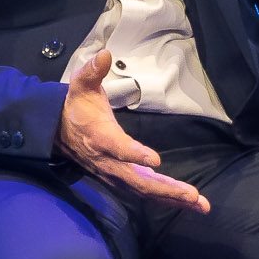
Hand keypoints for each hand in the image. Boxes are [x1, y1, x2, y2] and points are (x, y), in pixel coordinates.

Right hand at [59, 51, 212, 213]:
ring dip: (172, 198)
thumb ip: (92, 72)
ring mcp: (115, 173)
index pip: (117, 147)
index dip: (134, 154)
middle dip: (166, 189)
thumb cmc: (76, 106)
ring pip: (145, 191)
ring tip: (201, 204)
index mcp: (99, 137)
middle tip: (192, 195)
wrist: (57, 131)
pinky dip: (167, 199)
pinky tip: (190, 203)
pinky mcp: (122, 179)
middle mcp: (108, 161)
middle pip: (137, 180)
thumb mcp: (80, 85)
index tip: (155, 159)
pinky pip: (145, 192)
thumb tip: (104, 54)